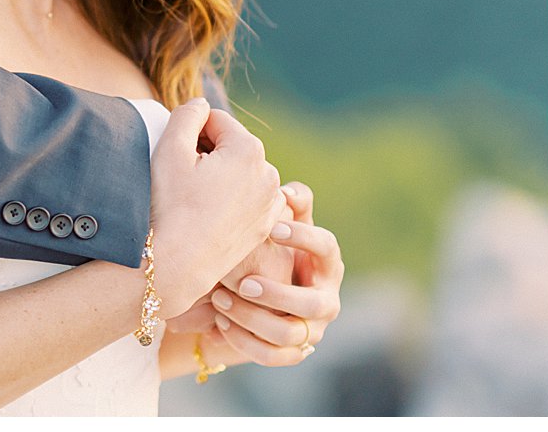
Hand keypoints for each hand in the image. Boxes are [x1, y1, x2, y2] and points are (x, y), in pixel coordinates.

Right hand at [148, 99, 283, 318]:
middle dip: (207, 154)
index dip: (189, 133)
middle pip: (230, 145)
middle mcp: (269, 173)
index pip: (214, 120)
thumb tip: (201, 106)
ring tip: (196, 198)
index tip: (177, 158)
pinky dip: (231, 198)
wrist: (178, 263)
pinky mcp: (266, 225)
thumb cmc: (170, 204)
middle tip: (184, 179)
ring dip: (219, 175)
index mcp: (248, 149)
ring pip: (239, 171)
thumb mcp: (169, 148)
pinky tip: (210, 214)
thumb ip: (187, 114)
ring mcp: (271, 202)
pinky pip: (247, 197)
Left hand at [207, 181, 343, 365]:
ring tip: (220, 298)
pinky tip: (220, 321)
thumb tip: (286, 191)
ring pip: (289, 334)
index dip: (304, 237)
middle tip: (243, 282)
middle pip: (315, 304)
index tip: (272, 228)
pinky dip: (244, 341)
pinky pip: (272, 355)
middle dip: (278, 294)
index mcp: (327, 263)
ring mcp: (311, 330)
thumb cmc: (268, 247)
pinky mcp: (291, 352)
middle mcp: (326, 299)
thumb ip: (287, 203)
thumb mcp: (278, 223)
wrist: (252, 290)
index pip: (328, 247)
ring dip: (252, 318)